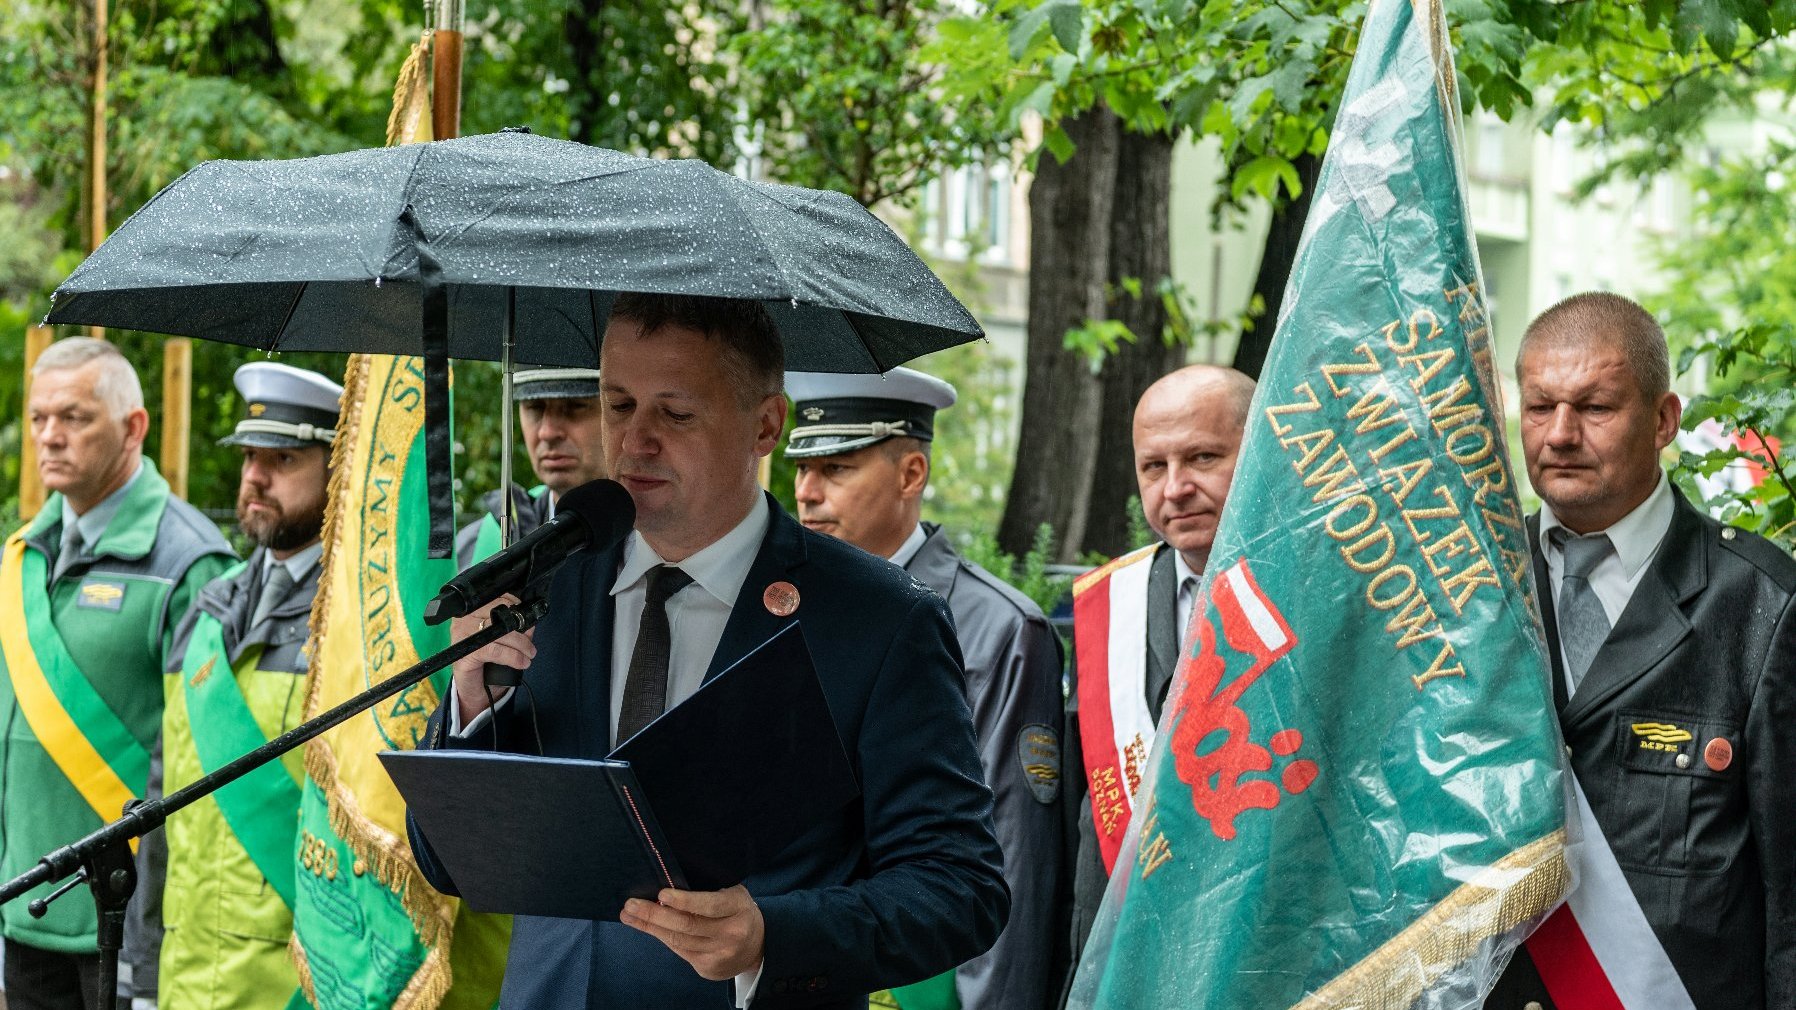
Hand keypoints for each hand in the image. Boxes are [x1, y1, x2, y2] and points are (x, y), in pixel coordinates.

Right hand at [449, 593, 535, 723]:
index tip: (527, 618)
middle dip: (520, 629)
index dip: (514, 606)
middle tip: (530, 645)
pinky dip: (512, 656)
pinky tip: (521, 662)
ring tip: (529, 655)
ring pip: (499, 632)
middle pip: (499, 615)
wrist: (476, 689)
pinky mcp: (464, 654)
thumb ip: (516, 627)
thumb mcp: (505, 640)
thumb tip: (530, 622)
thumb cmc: (489, 662)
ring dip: (520, 644)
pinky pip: (494, 650)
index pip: (495, 598)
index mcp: (471, 612)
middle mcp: (463, 620)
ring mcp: (462, 636)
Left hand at [620, 885, 764, 980]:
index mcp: (738, 909)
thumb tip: (666, 893)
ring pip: (678, 941)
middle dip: (654, 915)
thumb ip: (708, 894)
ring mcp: (719, 954)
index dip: (685, 900)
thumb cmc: (737, 912)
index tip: (661, 894)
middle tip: (630, 904)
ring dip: (650, 927)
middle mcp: (731, 934)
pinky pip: (679, 951)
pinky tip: (648, 928)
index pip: (710, 905)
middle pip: (687, 925)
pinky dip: (662, 937)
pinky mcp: (709, 968)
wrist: (757, 946)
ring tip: (629, 915)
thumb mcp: (732, 896)